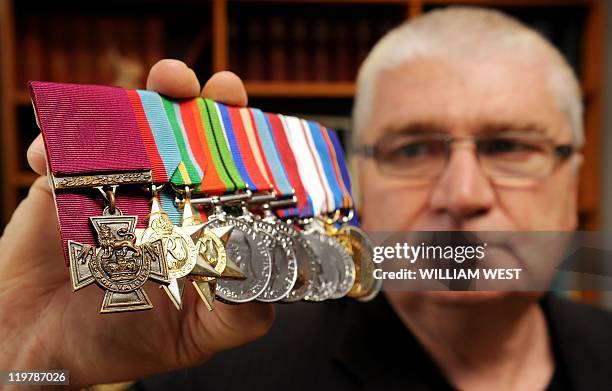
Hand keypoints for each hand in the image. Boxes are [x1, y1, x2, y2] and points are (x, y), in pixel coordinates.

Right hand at [0, 60, 272, 386]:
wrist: (43, 351)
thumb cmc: (124, 339)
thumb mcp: (197, 333)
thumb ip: (240, 315)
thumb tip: (276, 285)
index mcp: (197, 220)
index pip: (230, 170)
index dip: (250, 142)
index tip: (261, 123)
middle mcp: (160, 195)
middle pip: (184, 134)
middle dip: (204, 103)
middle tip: (218, 90)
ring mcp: (111, 186)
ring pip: (127, 127)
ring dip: (140, 100)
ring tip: (161, 86)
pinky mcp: (61, 188)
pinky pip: (58, 151)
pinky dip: (58, 144)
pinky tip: (57, 154)